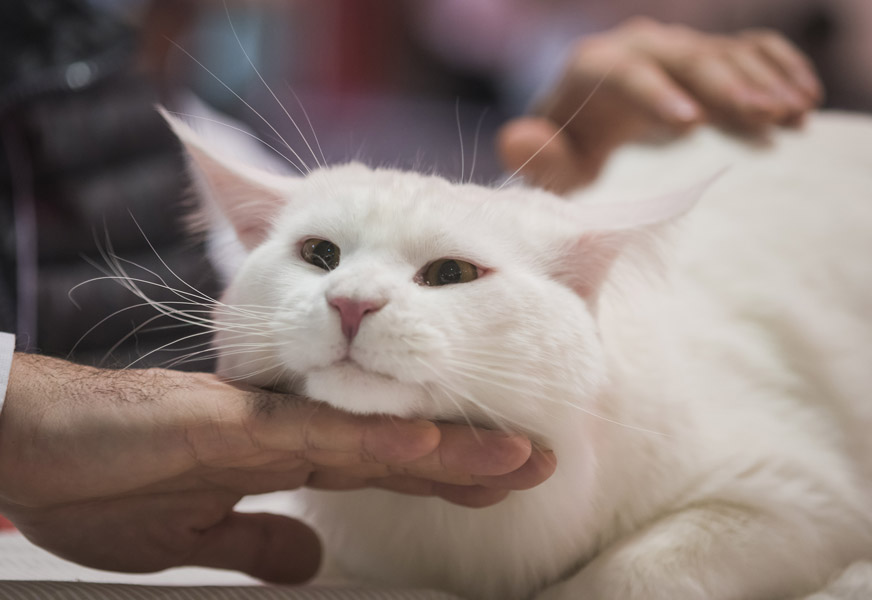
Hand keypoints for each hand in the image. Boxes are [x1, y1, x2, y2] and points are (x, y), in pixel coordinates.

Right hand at [0, 353, 554, 582]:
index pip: (387, 467)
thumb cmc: (108, 481)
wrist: (37, 446)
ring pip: (376, 436)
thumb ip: (259, 542)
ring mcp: (266, 427)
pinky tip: (425, 448)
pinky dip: (375, 443)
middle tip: (542, 461)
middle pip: (401, 448)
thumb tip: (312, 559)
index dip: (450, 475)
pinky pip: (317, 438)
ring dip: (448, 449)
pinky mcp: (232, 427)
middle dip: (473, 458)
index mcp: (286, 458)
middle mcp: (291, 434)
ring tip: (518, 456)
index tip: (505, 480)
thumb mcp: (194, 536)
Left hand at [497, 18, 822, 192]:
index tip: (692, 126)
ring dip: (765, 80)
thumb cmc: (567, 151)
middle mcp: (639, 46)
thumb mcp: (550, 163)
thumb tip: (512, 140)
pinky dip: (779, 68)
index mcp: (593, 68)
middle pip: (687, 58)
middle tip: (768, 116)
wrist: (589, 122)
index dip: (658, 96)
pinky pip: (751, 49)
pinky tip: (806, 100)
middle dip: (728, 86)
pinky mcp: (707, 56)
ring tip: (798, 113)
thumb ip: (535, 156)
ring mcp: (676, 48)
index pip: (626, 74)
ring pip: (726, 52)